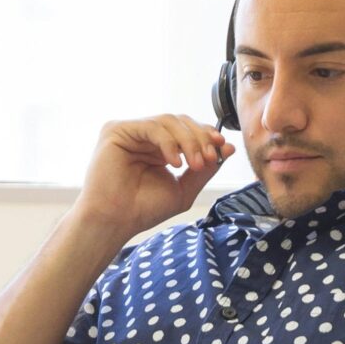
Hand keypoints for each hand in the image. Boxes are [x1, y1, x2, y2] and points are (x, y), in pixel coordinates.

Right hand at [77, 113, 234, 240]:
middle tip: (209, 157)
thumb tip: (228, 148)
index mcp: (159, 148)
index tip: (223, 147)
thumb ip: (204, 169)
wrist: (116, 221)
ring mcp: (130, 132)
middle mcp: (144, 137)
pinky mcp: (116, 130)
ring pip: (168, 121)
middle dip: (200, 137)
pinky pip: (152, 126)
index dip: (206, 135)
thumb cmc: (143, 209)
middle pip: (180, 122)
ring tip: (194, 164)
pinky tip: (174, 162)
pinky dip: (168, 142)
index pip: (187, 130)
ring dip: (188, 141)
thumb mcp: (183, 188)